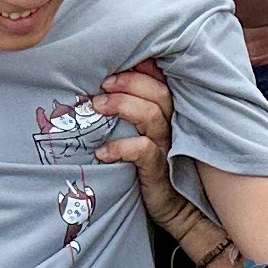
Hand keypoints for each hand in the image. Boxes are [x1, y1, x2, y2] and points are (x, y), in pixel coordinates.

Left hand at [91, 62, 179, 184]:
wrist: (171, 205)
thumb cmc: (147, 163)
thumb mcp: (139, 131)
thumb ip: (130, 108)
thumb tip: (100, 85)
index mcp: (166, 111)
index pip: (161, 79)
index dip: (142, 66)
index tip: (116, 62)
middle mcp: (170, 124)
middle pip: (158, 92)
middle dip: (129, 83)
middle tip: (103, 84)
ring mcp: (165, 146)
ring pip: (151, 115)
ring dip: (122, 106)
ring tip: (96, 107)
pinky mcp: (158, 169)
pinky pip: (142, 150)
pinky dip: (120, 147)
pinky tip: (101, 151)